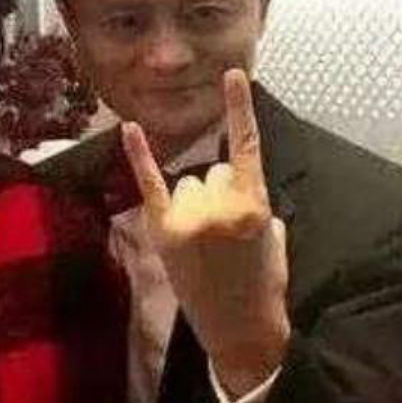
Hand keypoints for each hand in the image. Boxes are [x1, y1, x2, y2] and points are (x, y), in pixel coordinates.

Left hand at [122, 68, 289, 396]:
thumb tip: (231, 180)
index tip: (233, 74)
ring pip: (189, 181)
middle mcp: (216, 207)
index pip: (246, 146)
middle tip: (228, 234)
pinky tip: (129, 128)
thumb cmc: (264, 281)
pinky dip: (138, 156)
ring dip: (197, 200)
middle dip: (222, 192)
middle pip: (215, 171)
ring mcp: (185, 219)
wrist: (240, 328)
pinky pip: (149, 184)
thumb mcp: (273, 232)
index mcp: (251, 205)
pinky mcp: (162, 231)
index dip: (240, 108)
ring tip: (207, 241)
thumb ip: (250, 197)